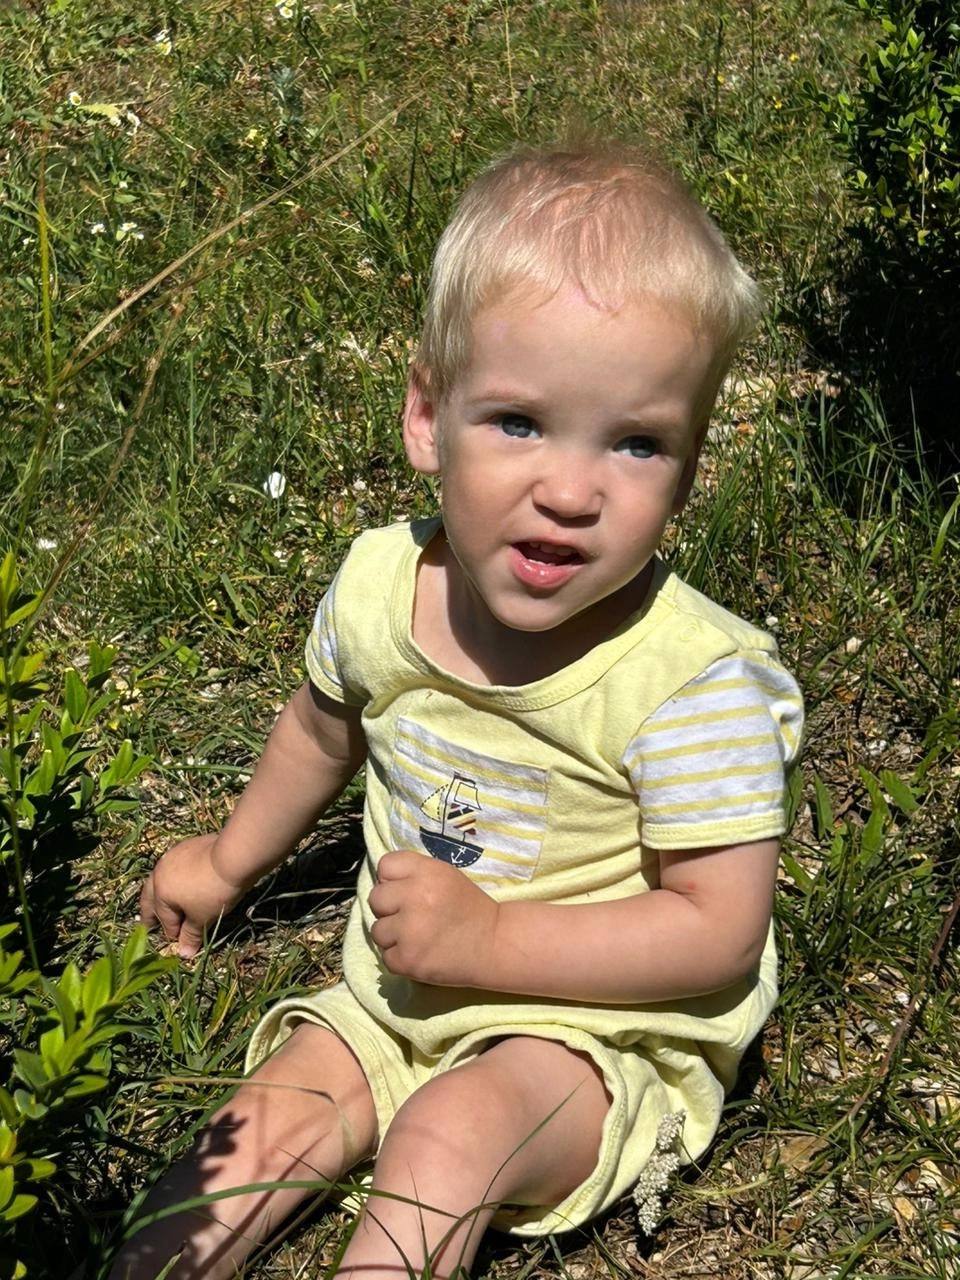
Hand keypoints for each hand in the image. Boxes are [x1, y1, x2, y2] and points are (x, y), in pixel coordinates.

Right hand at [140, 833, 246, 958]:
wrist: (233, 856)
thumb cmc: (214, 891)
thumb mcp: (203, 917)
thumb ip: (191, 935)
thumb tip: (184, 954)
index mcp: (160, 892)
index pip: (164, 918)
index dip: (172, 932)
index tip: (178, 942)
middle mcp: (160, 873)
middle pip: (151, 896)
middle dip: (150, 912)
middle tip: (148, 924)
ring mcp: (172, 856)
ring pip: (160, 878)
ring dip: (161, 893)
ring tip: (163, 902)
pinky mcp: (187, 845)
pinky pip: (175, 866)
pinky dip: (175, 878)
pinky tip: (181, 881)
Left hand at [368, 850, 499, 986]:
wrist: (495, 944)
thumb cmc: (468, 908)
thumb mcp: (445, 876)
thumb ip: (413, 874)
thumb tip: (381, 884)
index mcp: (427, 872)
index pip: (385, 866)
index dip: (393, 880)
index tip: (406, 892)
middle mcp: (415, 897)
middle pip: (375, 899)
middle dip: (390, 909)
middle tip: (412, 918)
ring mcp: (410, 931)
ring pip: (377, 931)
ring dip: (393, 936)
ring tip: (418, 938)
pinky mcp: (407, 960)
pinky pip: (386, 957)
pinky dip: (401, 958)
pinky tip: (422, 953)